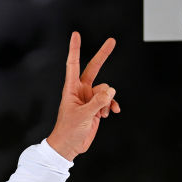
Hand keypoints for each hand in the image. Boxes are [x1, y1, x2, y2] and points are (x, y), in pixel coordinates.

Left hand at [46, 31, 119, 160]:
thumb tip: (111, 90)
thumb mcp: (83, 115)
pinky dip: (111, 106)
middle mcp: (81, 91)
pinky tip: (110, 113)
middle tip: (112, 40)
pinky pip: (109, 100)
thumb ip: (98, 102)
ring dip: (107, 100)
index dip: (75, 49)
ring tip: (100, 113)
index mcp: (71, 89)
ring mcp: (89, 98)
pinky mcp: (96, 107)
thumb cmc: (68, 131)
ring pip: (106, 90)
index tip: (76, 35)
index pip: (73, 64)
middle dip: (103, 56)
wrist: (69, 146)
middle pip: (93, 69)